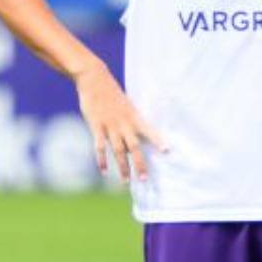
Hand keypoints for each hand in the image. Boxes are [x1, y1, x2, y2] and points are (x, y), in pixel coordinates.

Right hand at [75, 62, 166, 182]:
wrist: (94, 79)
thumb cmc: (112, 94)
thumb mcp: (126, 106)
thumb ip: (130, 123)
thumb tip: (133, 144)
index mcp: (133, 116)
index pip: (148, 130)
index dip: (157, 140)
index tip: (167, 151)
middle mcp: (124, 123)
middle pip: (134, 147)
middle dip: (139, 163)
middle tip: (144, 178)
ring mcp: (110, 125)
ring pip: (118, 151)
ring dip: (122, 167)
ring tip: (126, 182)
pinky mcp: (96, 126)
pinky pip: (99, 146)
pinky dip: (102, 160)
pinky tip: (105, 171)